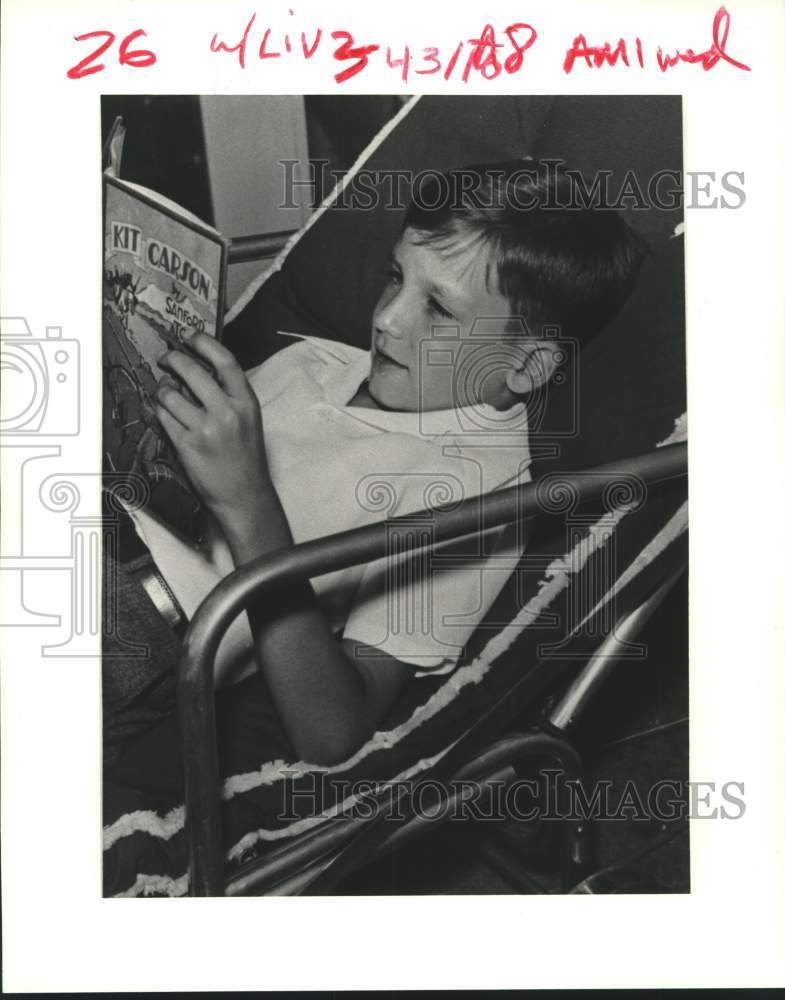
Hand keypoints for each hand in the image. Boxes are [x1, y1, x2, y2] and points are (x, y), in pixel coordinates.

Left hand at [155, 334, 271, 528]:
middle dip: (173, 359)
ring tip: (167, 396)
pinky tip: (167, 416)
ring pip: (170, 394)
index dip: (204, 343)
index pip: (225, 361)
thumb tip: (198, 368)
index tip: (189, 337)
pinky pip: (163, 417)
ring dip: (163, 391)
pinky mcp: (187, 445)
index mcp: (246, 403)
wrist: (244, 495)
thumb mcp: (248, 420)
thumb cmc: (245, 457)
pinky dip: (161, 413)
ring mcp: (205, 429)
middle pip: (191, 371)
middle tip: (166, 358)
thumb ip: (229, 395)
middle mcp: (227, 412)